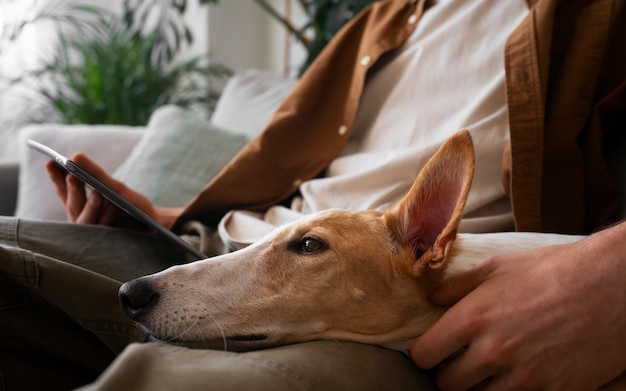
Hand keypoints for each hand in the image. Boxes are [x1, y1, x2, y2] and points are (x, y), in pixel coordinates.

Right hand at [46, 152, 181, 228]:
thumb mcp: (113, 187)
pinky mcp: (106, 241)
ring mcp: (93, 231)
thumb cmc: (131, 205)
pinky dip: (106, 218)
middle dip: (73, 191)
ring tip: (97, 193)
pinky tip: (113, 207)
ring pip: (84, 220)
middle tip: (73, 175)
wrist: (153, 225)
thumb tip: (74, 155)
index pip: (63, 191)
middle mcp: (83, 218)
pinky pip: (102, 231)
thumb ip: (94, 174)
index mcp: (81, 205)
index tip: (51, 161)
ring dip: (90, 206)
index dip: (56, 178)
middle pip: (73, 205)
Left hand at [410, 223, 625, 389]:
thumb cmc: (553, 270)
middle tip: (461, 363)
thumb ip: (457, 286)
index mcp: (473, 318)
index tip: (432, 352)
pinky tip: (520, 376)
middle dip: (449, 375)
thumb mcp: (499, 267)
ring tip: (491, 370)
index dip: (425, 355)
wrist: (613, 285)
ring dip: (480, 388)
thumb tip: (431, 298)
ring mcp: (525, 377)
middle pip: (447, 385)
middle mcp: (494, 351)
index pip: (424, 356)